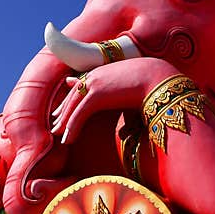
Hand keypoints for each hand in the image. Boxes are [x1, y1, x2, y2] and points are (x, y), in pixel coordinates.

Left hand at [50, 57, 179, 144]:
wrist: (159, 78)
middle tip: (55, 127)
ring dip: (65, 124)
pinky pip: (79, 114)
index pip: (80, 88)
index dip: (70, 102)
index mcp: (102, 72)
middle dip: (63, 113)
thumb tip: (122, 134)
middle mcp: (94, 76)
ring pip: (73, 107)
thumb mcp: (132, 93)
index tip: (61, 112)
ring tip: (59, 137)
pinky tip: (68, 140)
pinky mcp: (96, 94)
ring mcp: (94, 83)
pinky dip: (72, 128)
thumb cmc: (153, 87)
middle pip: (73, 98)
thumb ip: (120, 107)